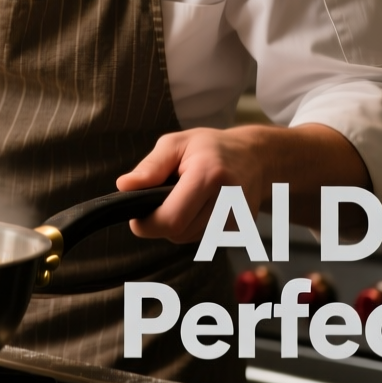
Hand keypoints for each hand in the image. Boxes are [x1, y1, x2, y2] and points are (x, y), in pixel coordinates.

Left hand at [115, 124, 368, 244]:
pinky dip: (194, 227)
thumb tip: (124, 187)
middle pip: (178, 233)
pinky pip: (203, 239)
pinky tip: (200, 206)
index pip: (171, 219)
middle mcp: (227, 200)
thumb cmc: (211, 147)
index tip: (136, 216)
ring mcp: (237, 218)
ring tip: (184, 198)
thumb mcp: (176, 143)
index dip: (147, 224)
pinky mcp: (241, 230)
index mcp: (208, 176)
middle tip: (160, 200)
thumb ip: (150, 166)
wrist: (257, 157)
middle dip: (161, 223)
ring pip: (189, 239)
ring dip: (178, 225)